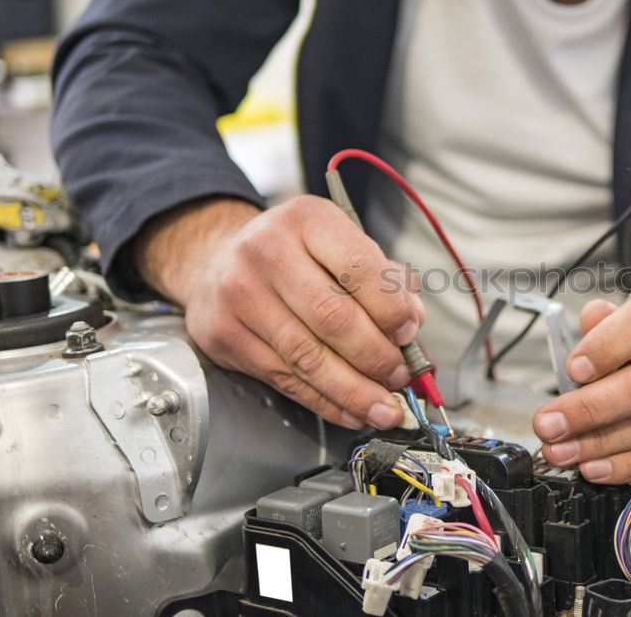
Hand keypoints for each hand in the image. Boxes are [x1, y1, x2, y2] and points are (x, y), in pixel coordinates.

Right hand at [135, 195, 423, 429]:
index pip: (360, 268)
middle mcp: (268, 252)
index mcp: (307, 220)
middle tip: (399, 376)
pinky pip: (285, 380)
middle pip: (333, 318)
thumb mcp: (341, 245)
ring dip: (355, 391)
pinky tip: (350, 410)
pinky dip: (325, 402)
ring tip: (384, 407)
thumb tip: (411, 326)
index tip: (408, 333)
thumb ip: (385, 280)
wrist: (218, 260)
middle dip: (376, 357)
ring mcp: (241, 294)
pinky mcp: (225, 335)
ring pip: (308, 358)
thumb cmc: (294, 254)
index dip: (391, 309)